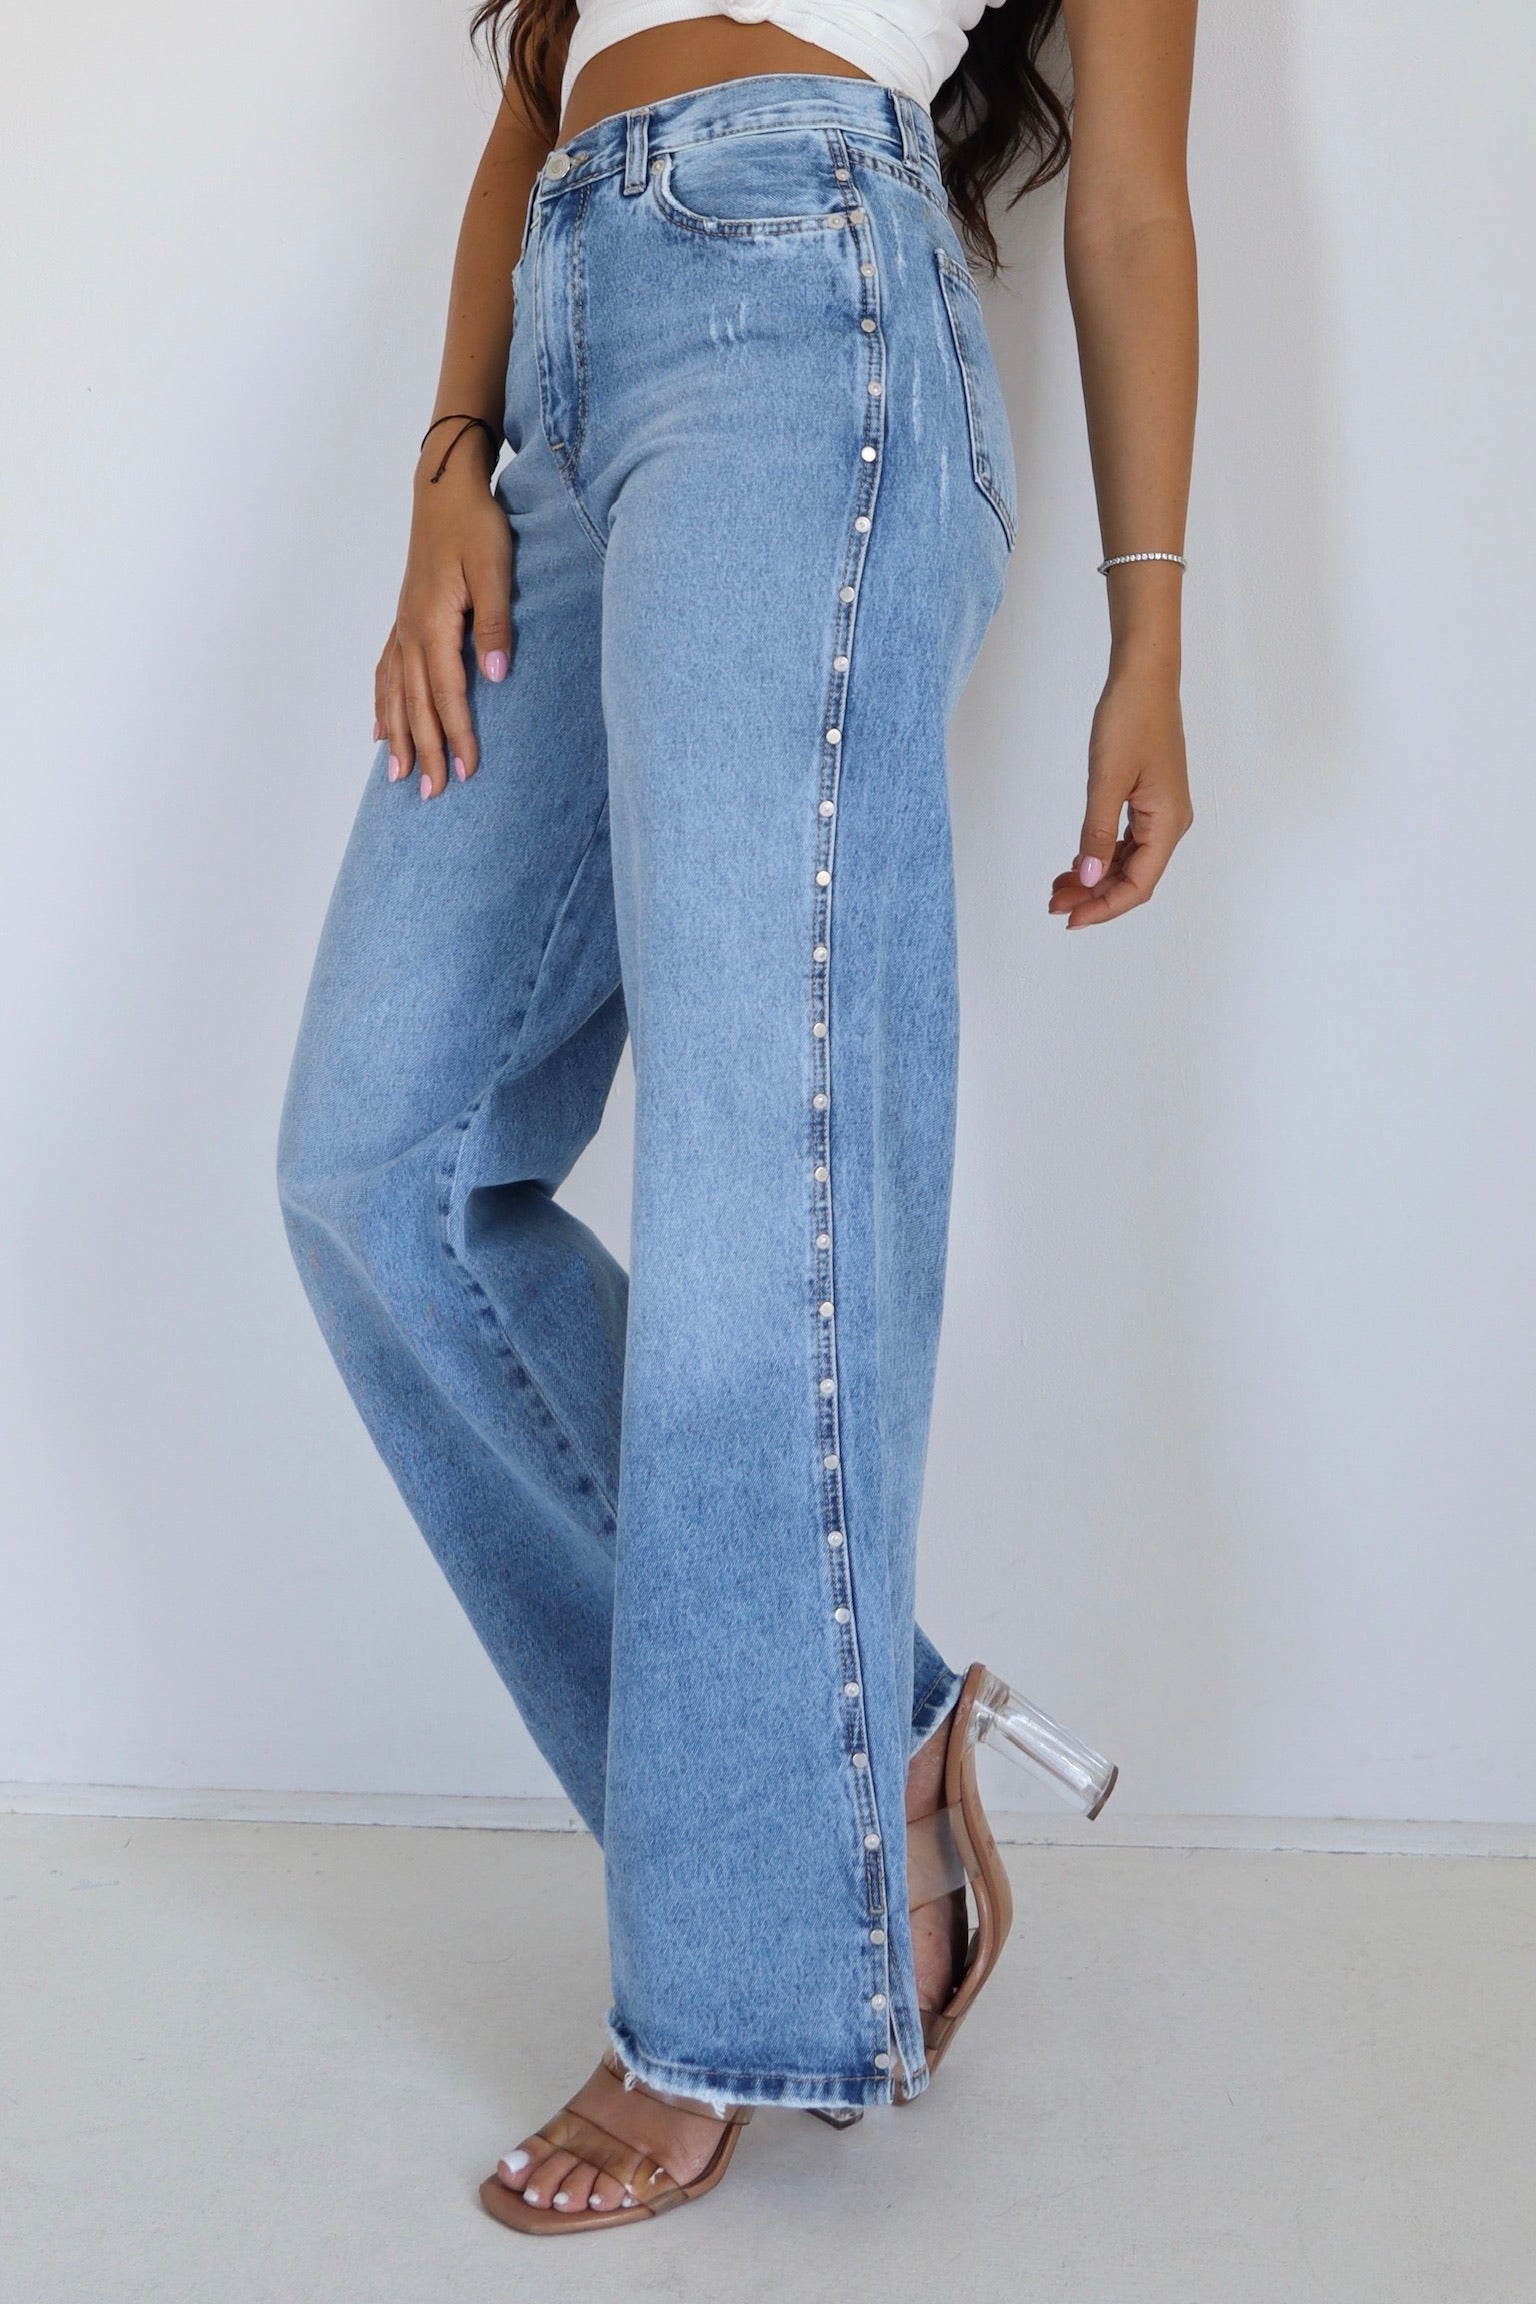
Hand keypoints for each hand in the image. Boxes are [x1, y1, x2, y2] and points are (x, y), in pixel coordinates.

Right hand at [375, 432, 511, 797]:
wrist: (445, 488)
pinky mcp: (404, 619)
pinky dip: (382, 704)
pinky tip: (379, 729)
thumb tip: (497, 676)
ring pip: (395, 694)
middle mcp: (410, 631)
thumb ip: (495, 625)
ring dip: (398, 737)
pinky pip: (386, 672)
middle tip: (433, 795)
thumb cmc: (476, 526)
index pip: (447, 694)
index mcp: (433, 624)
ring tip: (397, 776)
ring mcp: (402, 626)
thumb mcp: (496, 571)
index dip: (457, 736)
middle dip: (425, 752)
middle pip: (417, 704)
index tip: (468, 772)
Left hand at [1049, 659, 1192, 926]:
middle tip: (1053, 904)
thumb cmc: (1130, 718)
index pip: (1138, 885)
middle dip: (1094, 896)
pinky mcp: (1150, 799)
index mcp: (1168, 822)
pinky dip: (1102, 855)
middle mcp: (1170, 822)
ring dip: (1095, 878)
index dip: (1104, 908)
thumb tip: (1089, 880)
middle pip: (1134, 878)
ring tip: (1058, 887)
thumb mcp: (1106, 780)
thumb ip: (1097, 834)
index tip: (1070, 920)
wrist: (1144, 676)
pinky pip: (1128, 842)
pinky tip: (1077, 861)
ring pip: (1129, 862)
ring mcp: (1162, 811)